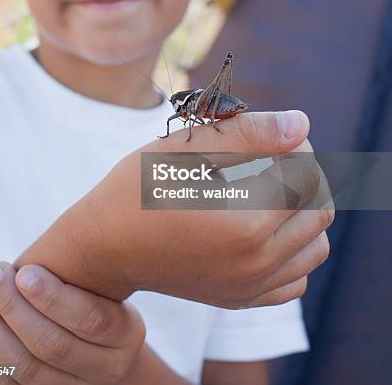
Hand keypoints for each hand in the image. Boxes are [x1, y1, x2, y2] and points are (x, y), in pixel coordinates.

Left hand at [0, 262, 144, 383]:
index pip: (92, 319)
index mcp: (127, 334)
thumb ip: (76, 276)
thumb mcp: (102, 283)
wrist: (99, 340)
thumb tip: (29, 263)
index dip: (55, 298)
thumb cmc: (95, 293)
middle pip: (54, 345)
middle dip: (15, 309)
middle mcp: (108, 368)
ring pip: (29, 369)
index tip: (23, 272)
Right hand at [15, 110, 333, 308]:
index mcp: (245, 225)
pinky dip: (293, 250)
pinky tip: (265, 229)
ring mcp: (250, 288)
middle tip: (272, 159)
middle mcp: (255, 265)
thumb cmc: (139, 188)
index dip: (295, 146)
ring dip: (304, 213)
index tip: (272, 136)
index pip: (305, 176)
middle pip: (318, 211)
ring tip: (272, 191)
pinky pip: (296, 279)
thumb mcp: (188, 148)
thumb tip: (302, 124)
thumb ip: (250, 133)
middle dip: (304, 177)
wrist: (104, 246)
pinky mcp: (242, 300)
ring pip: (315, 246)